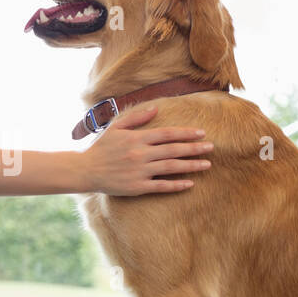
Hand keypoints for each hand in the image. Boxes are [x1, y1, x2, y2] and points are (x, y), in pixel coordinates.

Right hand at [81, 105, 212, 195]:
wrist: (85, 170)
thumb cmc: (100, 148)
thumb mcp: (116, 128)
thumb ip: (136, 118)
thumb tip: (155, 108)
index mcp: (137, 138)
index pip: (167, 134)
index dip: (186, 133)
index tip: (202, 133)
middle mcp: (140, 154)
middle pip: (173, 150)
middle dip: (194, 148)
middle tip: (212, 147)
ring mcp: (140, 171)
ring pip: (171, 167)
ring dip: (191, 166)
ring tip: (207, 164)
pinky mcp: (137, 187)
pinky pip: (161, 186)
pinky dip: (176, 185)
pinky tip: (190, 183)